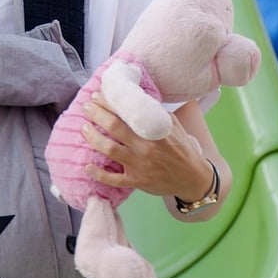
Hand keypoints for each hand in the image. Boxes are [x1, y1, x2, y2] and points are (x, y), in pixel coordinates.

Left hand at [80, 96, 213, 200]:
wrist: (193, 177)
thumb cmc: (181, 148)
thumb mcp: (172, 125)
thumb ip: (154, 113)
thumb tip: (135, 97)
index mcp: (154, 130)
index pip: (127, 112)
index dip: (109, 103)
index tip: (97, 96)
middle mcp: (145, 147)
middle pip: (114, 127)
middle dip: (96, 115)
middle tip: (86, 107)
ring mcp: (139, 165)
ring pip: (110, 150)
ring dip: (93, 138)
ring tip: (84, 128)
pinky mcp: (137, 181)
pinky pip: (114, 179)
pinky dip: (99, 175)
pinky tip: (87, 167)